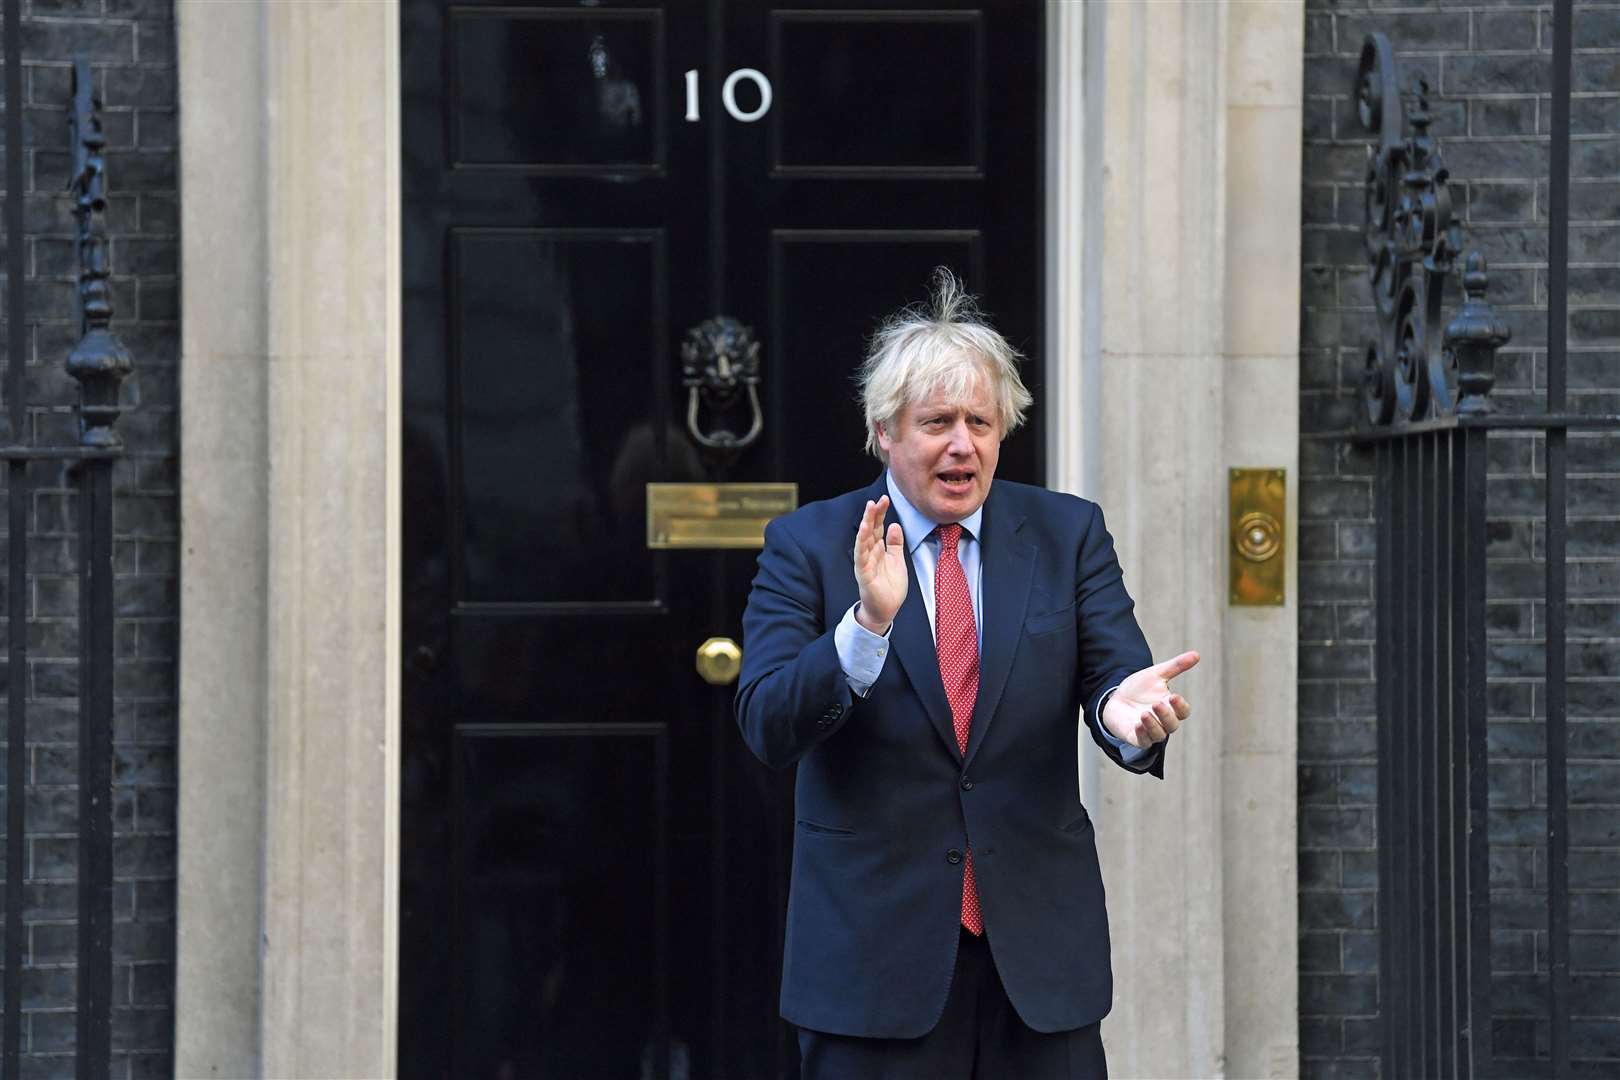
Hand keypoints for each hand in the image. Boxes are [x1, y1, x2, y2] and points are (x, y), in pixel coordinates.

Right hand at [852, 496, 906, 633]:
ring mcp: (865, 562)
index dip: (880, 513)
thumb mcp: (897, 561)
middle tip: (877, 499)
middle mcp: (869, 553)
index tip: (884, 499)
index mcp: (878, 549)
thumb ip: (895, 544)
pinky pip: (861, 555)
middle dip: (873, 514)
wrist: (886, 610)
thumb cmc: (890, 586)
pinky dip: (862, 542)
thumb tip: (895, 524)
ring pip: (864, 539)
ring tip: (869, 509)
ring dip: (865, 523)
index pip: (878, 527)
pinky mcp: (863, 573)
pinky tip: (864, 530)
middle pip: (870, 530)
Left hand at [1101, 651, 1199, 749]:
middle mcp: (1163, 722)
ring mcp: (1149, 731)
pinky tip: (1137, 725)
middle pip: (1172, 725)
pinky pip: (1142, 741)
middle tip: (1157, 704)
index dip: (1180, 706)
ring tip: (1145, 713)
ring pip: (1159, 735)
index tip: (1174, 696)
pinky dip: (1141, 734)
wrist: (1116, 697)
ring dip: (1154, 725)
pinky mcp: (1136, 737)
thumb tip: (1196, 654)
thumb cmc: (1139, 688)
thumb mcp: (1156, 674)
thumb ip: (1176, 666)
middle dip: (1166, 715)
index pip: (1183, 711)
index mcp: (1171, 708)